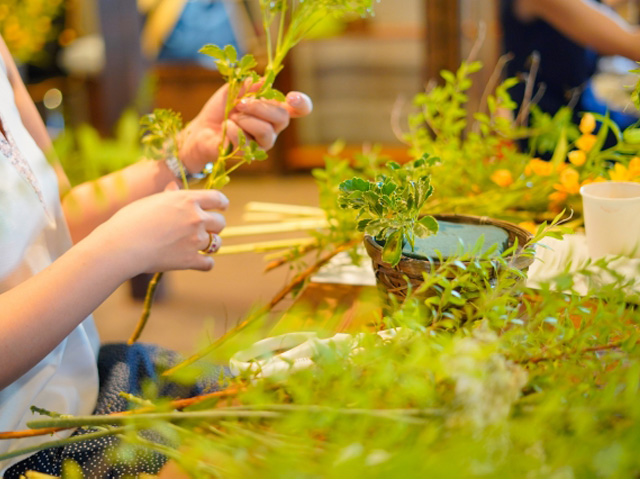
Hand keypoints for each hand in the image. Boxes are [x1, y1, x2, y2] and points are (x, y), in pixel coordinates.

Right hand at [91, 183, 228, 274]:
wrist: (122, 245)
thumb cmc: (130, 220)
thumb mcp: (151, 201)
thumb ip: (168, 195)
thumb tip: (175, 187)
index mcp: (188, 200)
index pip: (218, 199)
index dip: (222, 204)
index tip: (222, 207)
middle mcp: (196, 218)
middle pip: (220, 222)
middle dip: (215, 226)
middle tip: (203, 229)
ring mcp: (195, 240)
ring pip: (217, 243)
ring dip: (210, 244)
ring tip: (198, 245)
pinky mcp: (190, 260)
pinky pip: (209, 263)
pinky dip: (205, 263)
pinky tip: (199, 261)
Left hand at [177, 83, 312, 172]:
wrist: (201, 129)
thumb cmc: (221, 109)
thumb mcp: (233, 91)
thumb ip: (248, 85)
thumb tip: (263, 81)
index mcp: (273, 110)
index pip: (299, 109)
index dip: (302, 103)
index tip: (292, 97)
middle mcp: (273, 127)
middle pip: (283, 117)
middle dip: (261, 107)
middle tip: (241, 104)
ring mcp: (263, 143)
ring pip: (266, 131)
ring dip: (246, 120)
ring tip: (232, 117)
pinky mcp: (250, 154)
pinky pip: (246, 140)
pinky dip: (232, 129)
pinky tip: (225, 127)